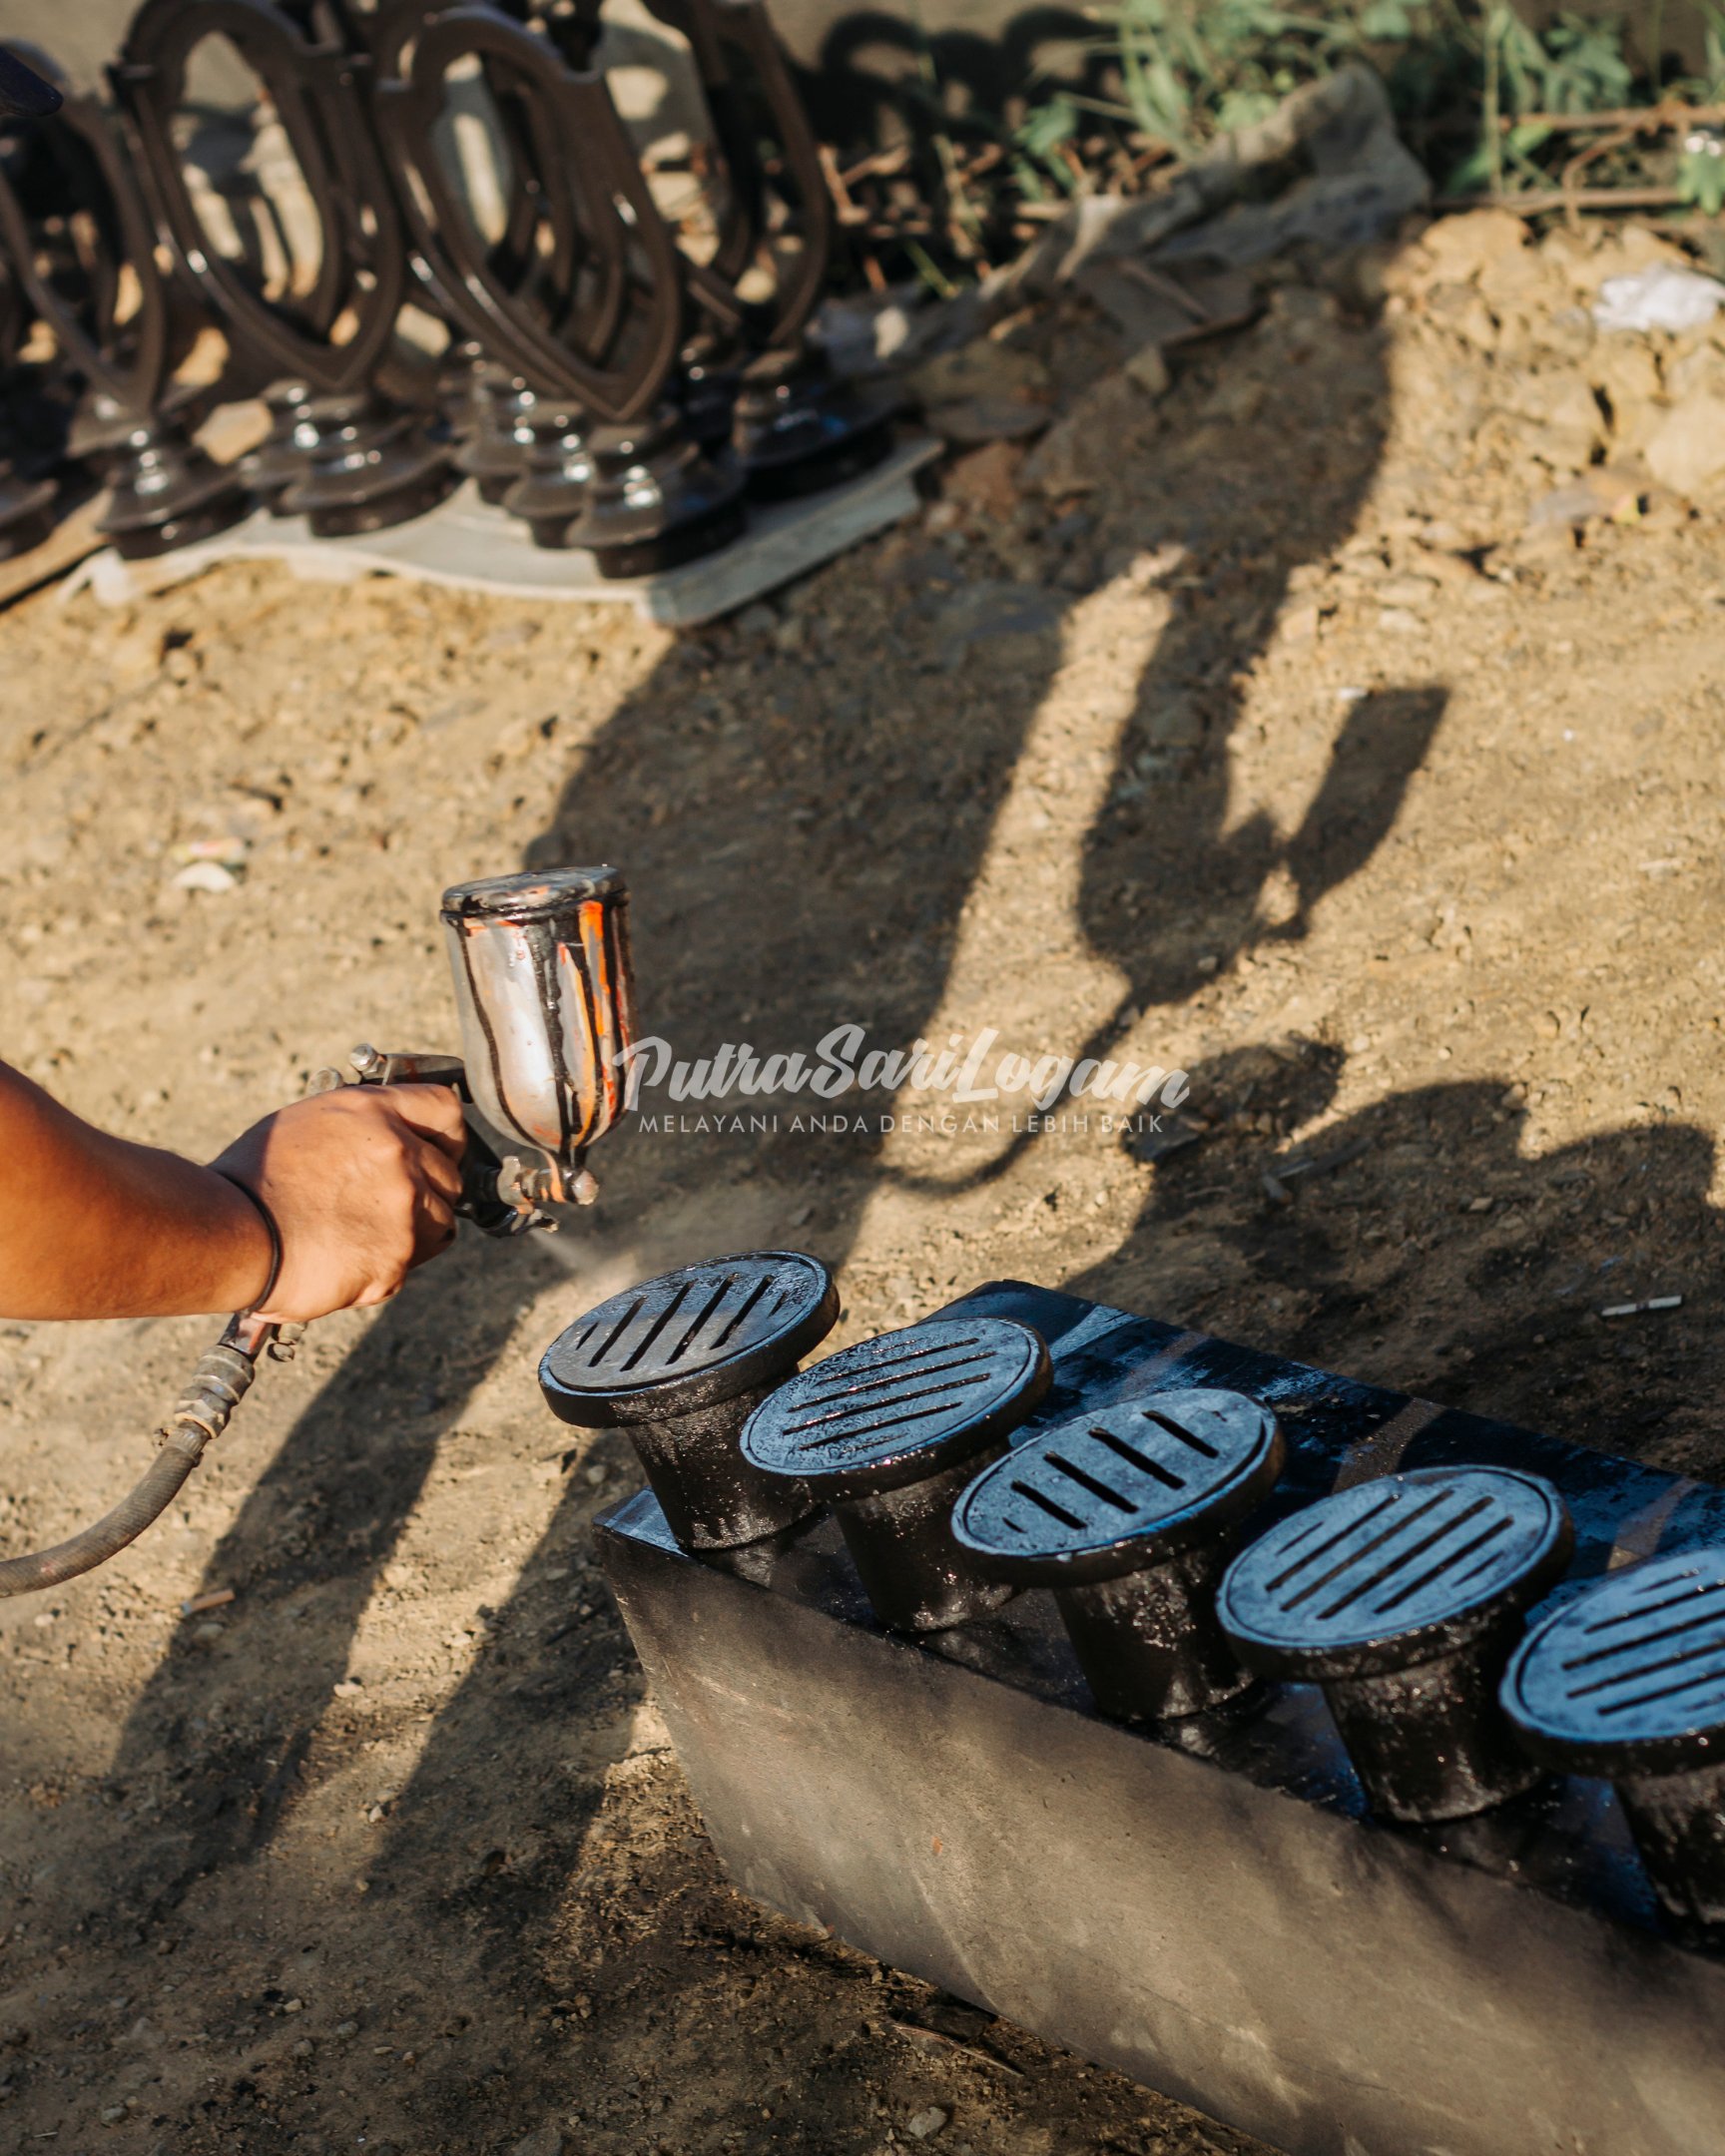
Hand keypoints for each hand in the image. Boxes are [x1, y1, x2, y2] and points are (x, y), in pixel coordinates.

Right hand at [212, 1084, 467, 1323]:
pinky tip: (349, 1256)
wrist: (228, 1235)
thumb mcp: (307, 1123)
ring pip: (440, 1222)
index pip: (445, 1110)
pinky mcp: (395, 1260)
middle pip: (450, 1174)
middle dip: (430, 1190)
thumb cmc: (251, 1180)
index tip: (443, 1150)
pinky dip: (388, 1263)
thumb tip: (389, 1137)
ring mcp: (403, 1209)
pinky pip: (411, 1262)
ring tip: (366, 1232)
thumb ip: (361, 1128)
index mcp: (374, 1113)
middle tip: (393, 1202)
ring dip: (416, 1230)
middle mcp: (398, 1155)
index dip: (448, 1134)